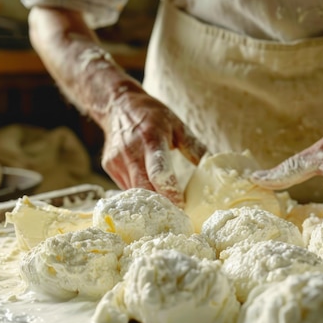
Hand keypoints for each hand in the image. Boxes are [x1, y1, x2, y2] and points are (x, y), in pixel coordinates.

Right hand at [100, 86, 206, 205]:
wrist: (117, 105)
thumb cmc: (152, 115)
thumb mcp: (176, 125)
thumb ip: (194, 146)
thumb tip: (213, 165)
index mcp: (151, 138)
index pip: (159, 170)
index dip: (169, 191)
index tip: (181, 206)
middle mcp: (131, 151)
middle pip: (144, 187)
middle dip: (161, 204)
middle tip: (178, 217)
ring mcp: (117, 161)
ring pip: (135, 191)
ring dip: (151, 202)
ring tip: (168, 212)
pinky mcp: (110, 167)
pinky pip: (128, 187)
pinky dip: (141, 193)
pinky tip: (152, 196)